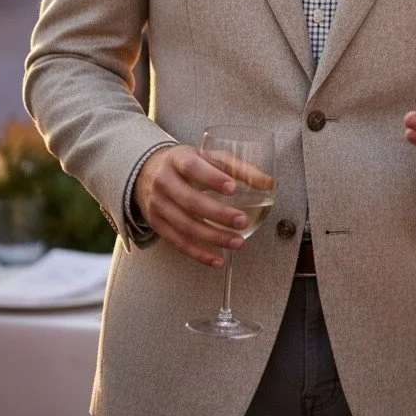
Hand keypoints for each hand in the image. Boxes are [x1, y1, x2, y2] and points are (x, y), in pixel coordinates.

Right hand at [132, 144, 252, 267]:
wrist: (146, 171)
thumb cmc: (185, 163)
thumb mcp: (206, 156)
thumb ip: (236, 167)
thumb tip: (268, 183)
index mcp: (178, 159)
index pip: (193, 168)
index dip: (212, 178)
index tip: (233, 188)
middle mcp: (164, 181)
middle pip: (190, 201)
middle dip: (218, 214)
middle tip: (242, 221)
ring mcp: (158, 204)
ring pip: (185, 226)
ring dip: (213, 238)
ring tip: (238, 242)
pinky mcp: (156, 223)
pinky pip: (178, 243)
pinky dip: (199, 254)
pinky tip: (218, 260)